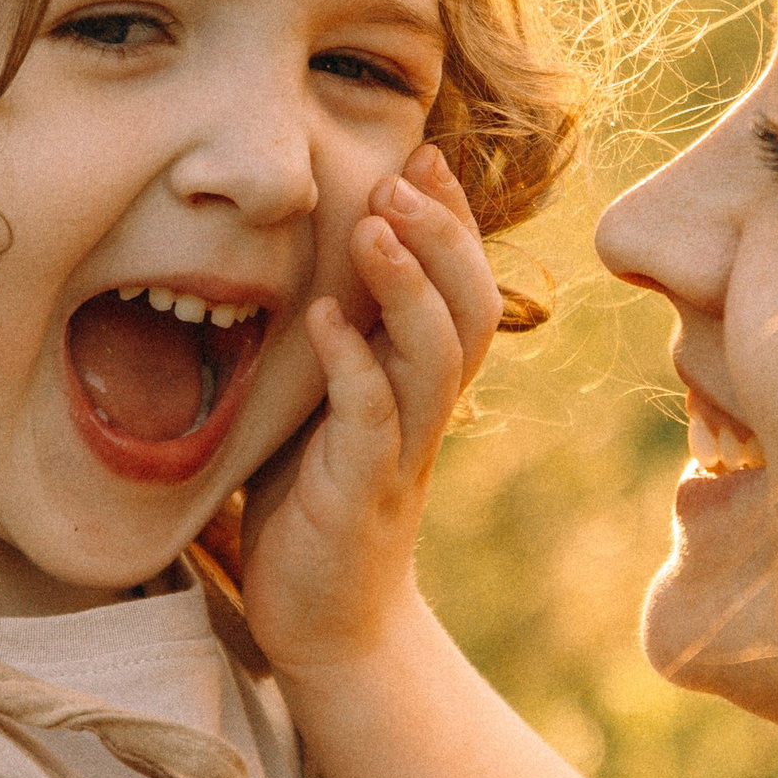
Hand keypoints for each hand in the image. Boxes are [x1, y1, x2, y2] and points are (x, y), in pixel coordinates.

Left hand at [237, 144, 502, 676]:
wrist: (325, 624)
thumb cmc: (313, 506)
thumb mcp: (324, 405)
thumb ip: (333, 340)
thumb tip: (305, 256)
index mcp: (421, 382)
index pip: (462, 284)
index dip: (453, 219)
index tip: (425, 153)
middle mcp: (426, 410)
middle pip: (472, 306)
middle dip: (444, 233)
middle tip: (404, 171)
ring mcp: (400, 452)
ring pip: (437, 354)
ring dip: (408, 283)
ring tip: (374, 222)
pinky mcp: (361, 492)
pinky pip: (372, 418)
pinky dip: (351, 362)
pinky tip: (321, 318)